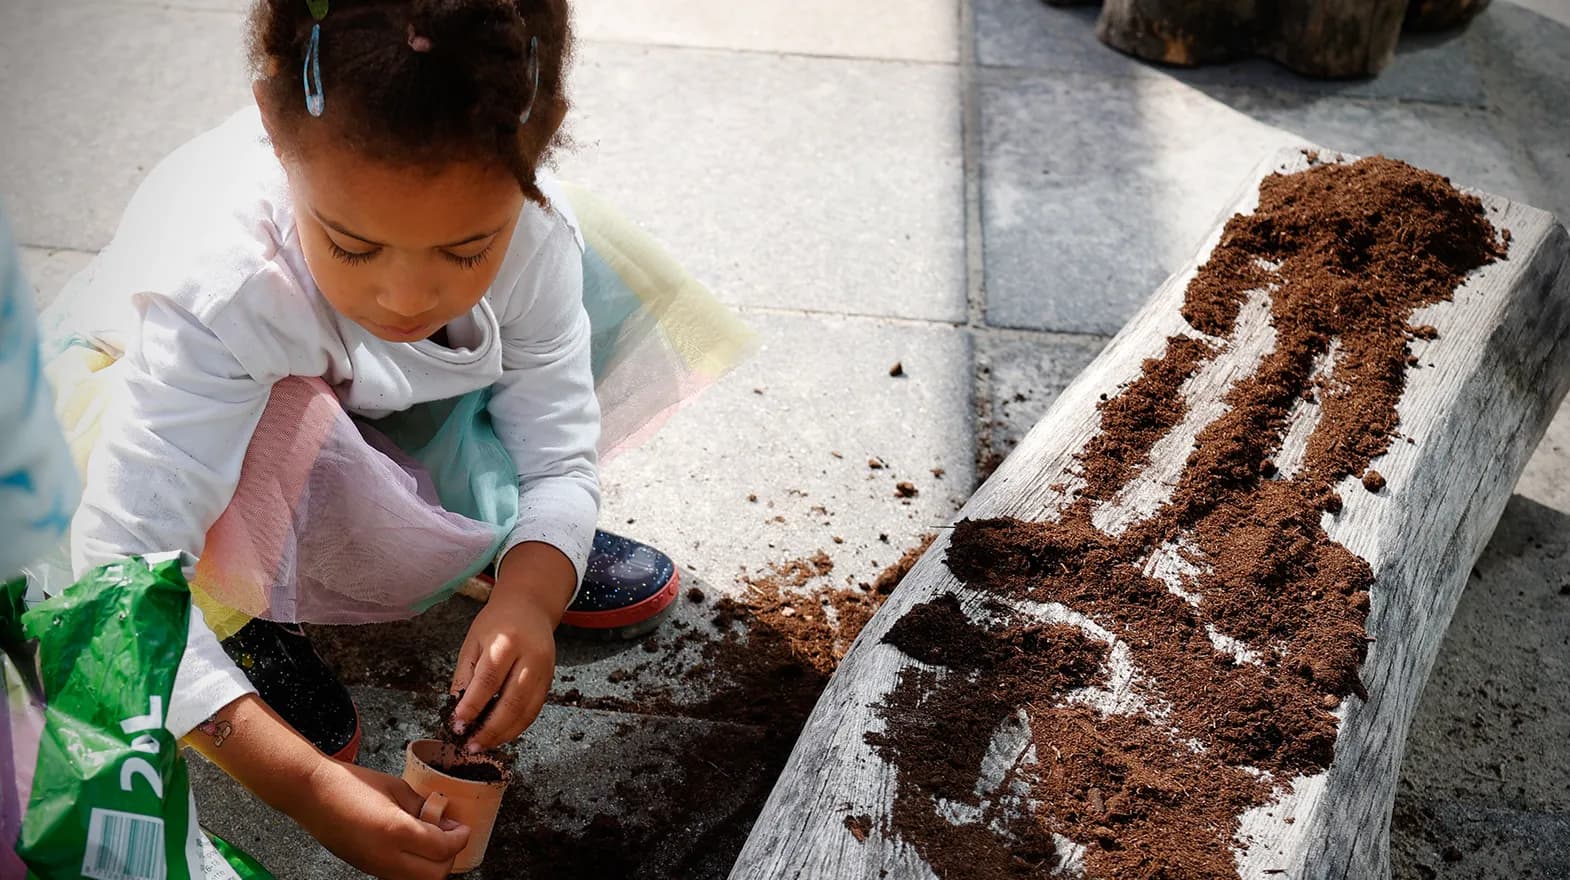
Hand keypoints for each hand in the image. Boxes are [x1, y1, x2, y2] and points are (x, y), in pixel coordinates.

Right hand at [186, 694, 469, 879]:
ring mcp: (375, 867)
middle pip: (435, 875)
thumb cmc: (352, 784)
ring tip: (432, 841)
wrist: (312, 794)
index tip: (462, 827)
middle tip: (450, 835)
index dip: (459, 838)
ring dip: (431, 866)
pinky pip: (399, 877)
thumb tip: (443, 819)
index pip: (443, 849)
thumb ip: (422, 806)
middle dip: (449, 857)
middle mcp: (387, 857)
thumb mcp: (395, 788)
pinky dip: (413, 867)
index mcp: (397, 831)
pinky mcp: (366, 869)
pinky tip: (412, 846)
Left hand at [449, 541, 575, 749]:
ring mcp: (544, 670)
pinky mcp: (550, 680)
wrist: (530, 607)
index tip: (457, 725)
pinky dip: (517, 726)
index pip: (488, 680)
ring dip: (504, 734)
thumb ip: (465, 677)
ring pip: (527, 711)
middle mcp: (530, 657)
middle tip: (470, 745)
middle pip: (512, 701)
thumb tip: (458, 713)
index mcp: (506, 642)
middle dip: (490, 729)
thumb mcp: (472, 643)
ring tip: (483, 745)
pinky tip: (501, 734)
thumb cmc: (496, 623)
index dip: (472, 706)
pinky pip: (534, 710)